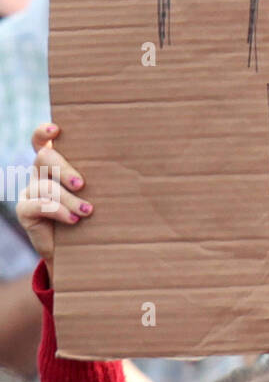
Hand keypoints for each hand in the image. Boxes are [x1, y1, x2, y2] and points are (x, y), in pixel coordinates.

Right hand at [16, 124, 92, 278]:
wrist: (77, 251)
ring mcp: (30, 191)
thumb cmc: (93, 217)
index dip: (44, 133)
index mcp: (55, 164)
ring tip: (87, 211)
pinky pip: (36, 205)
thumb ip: (101, 180)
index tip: (56, 130)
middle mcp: (40, 173)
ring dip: (68, 198)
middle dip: (65, 169)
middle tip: (82, 184)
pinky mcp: (25, 211)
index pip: (41, 141)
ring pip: (45, 185)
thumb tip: (131, 167)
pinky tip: (72, 219)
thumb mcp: (98, 195)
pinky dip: (57, 211)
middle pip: (44, 158)